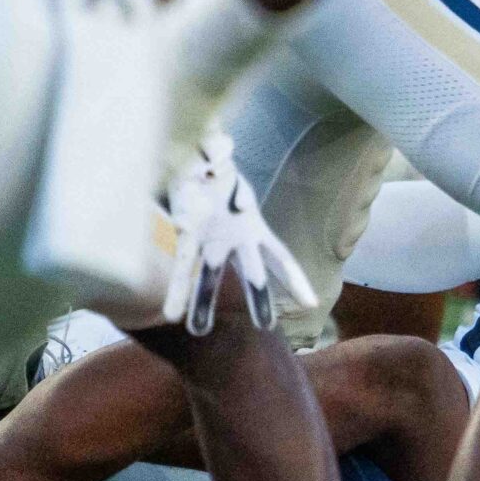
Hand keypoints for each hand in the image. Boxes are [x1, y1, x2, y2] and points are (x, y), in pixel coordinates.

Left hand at [160, 134, 317, 336]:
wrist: (181, 165)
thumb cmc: (209, 166)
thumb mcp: (217, 156)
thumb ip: (217, 150)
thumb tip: (216, 157)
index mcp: (253, 226)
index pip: (279, 257)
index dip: (293, 280)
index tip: (309, 304)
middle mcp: (234, 239)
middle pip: (251, 271)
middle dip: (258, 296)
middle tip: (265, 327)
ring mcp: (208, 241)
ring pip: (211, 274)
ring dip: (204, 301)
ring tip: (197, 330)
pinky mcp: (184, 237)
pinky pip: (181, 264)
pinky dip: (177, 288)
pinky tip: (170, 313)